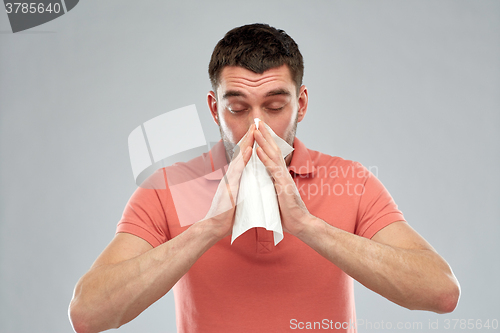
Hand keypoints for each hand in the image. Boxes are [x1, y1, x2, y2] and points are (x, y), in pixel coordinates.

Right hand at [201, 124, 254, 239]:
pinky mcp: (230, 187)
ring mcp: (230, 179)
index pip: (243, 157)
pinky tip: (250, 150)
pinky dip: (244, 159)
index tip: (257, 132)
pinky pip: (238, 170)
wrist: (215, 225)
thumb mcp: (238, 195)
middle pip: (241, 152)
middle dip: (249, 137)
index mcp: (235, 177)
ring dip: (247, 142)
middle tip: (256, 123)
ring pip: (239, 157)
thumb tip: (249, 181)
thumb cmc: (227, 214)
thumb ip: (242, 186)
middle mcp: (231, 175)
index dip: (250, 143)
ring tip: (254, 130)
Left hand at [254, 121, 311, 235]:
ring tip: (255, 130)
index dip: (265, 141)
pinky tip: (258, 150)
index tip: (258, 130)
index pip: (272, 154)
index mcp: (279, 175)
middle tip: (257, 121)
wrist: (300, 223)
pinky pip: (272, 169)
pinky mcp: (282, 185)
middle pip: (273, 149)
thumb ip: (272, 186)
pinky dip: (264, 158)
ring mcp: (283, 178)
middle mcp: (282, 173)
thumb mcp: (277, 195)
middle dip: (264, 135)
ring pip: (272, 155)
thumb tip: (265, 181)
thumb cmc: (288, 213)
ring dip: (263, 142)